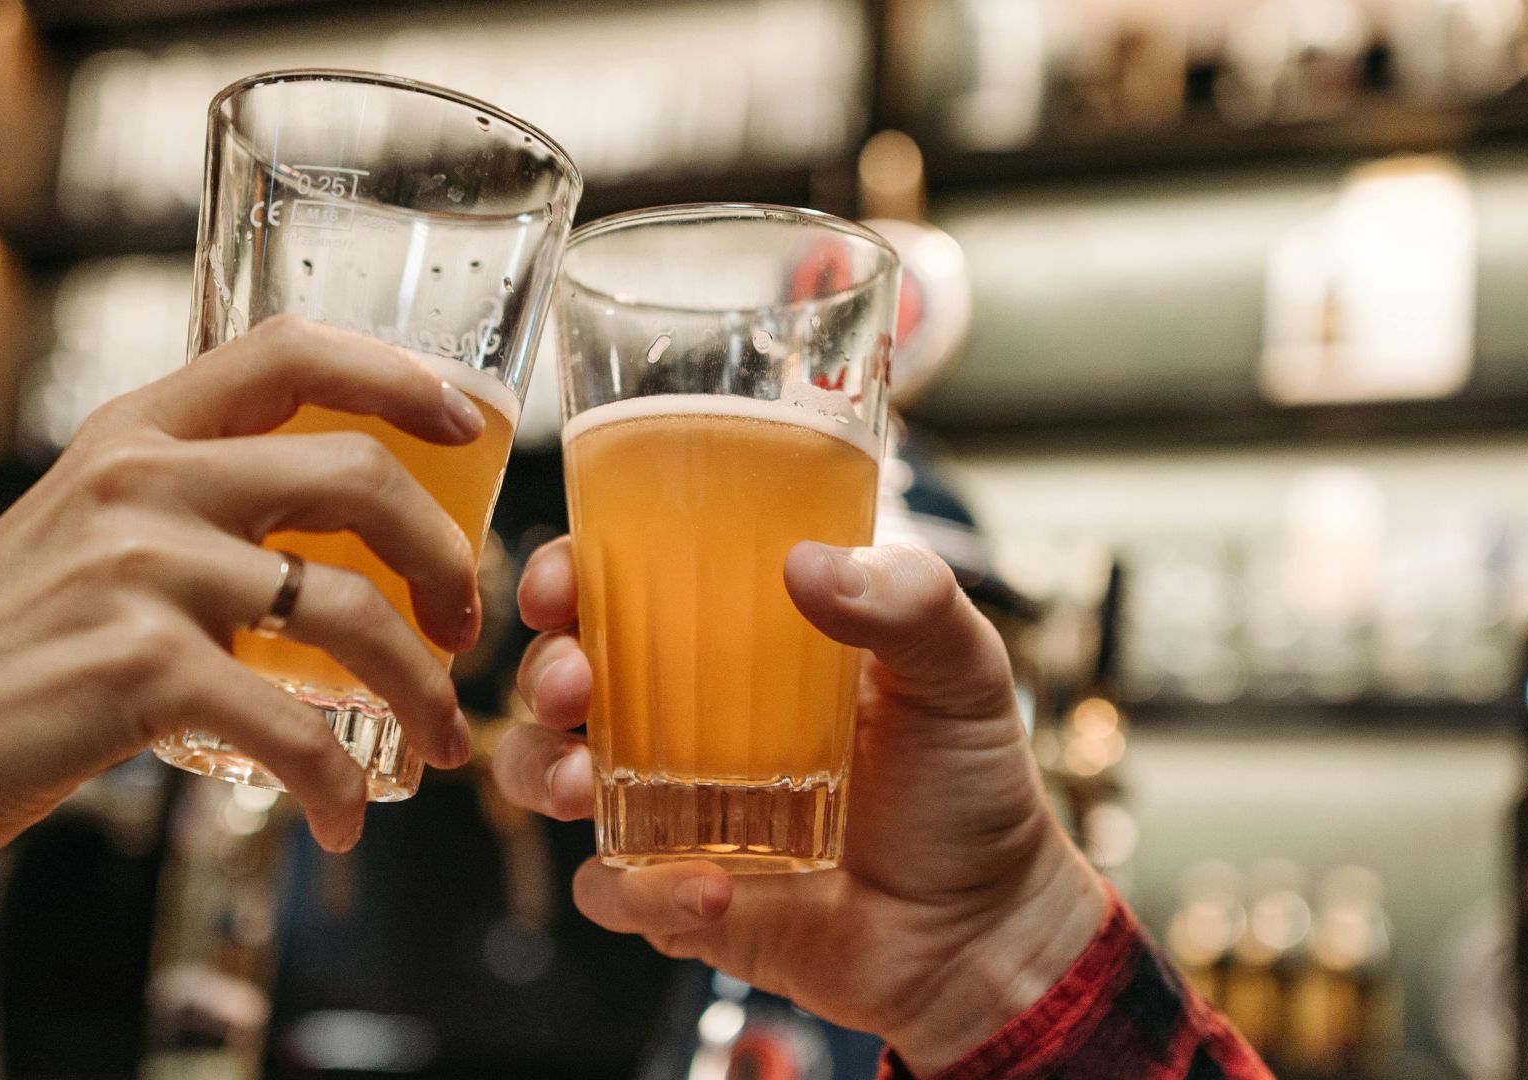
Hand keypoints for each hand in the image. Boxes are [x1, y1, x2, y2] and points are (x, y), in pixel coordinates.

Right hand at [0, 316, 483, 944]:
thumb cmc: (0, 653)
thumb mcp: (88, 533)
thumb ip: (191, 507)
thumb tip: (336, 528)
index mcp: (134, 433)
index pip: (290, 353)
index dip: (397, 374)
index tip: (465, 421)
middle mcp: (141, 483)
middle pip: (357, 476)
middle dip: (445, 555)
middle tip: (461, 625)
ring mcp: (139, 573)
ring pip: (351, 611)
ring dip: (423, 688)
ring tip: (439, 738)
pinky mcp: (137, 672)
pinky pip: (294, 726)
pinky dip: (339, 784)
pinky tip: (342, 819)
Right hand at [494, 539, 1106, 1072]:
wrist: (986, 928)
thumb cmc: (969, 785)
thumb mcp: (960, 671)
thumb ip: (909, 601)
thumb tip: (807, 562)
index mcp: (739, 643)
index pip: (625, 586)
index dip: (569, 575)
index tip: (560, 583)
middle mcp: (688, 717)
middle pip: (564, 674)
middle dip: (541, 672)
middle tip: (571, 684)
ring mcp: (674, 808)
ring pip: (551, 775)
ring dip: (545, 771)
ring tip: (586, 788)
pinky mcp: (677, 896)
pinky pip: (613, 892)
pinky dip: (637, 893)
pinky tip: (707, 891)